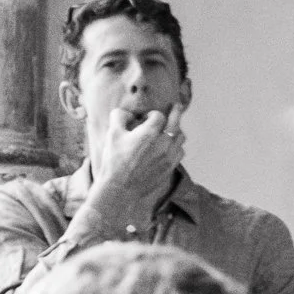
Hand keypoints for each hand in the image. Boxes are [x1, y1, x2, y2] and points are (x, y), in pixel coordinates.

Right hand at [82, 102, 185, 228]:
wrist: (121, 188)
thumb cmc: (115, 160)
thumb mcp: (112, 134)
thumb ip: (119, 117)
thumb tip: (127, 113)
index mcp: (150, 133)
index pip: (158, 115)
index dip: (151, 114)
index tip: (145, 118)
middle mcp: (164, 143)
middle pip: (176, 123)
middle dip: (176, 112)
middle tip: (177, 106)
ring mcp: (170, 156)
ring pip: (180, 138)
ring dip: (175, 131)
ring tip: (170, 129)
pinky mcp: (171, 167)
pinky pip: (179, 152)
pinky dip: (176, 146)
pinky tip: (169, 146)